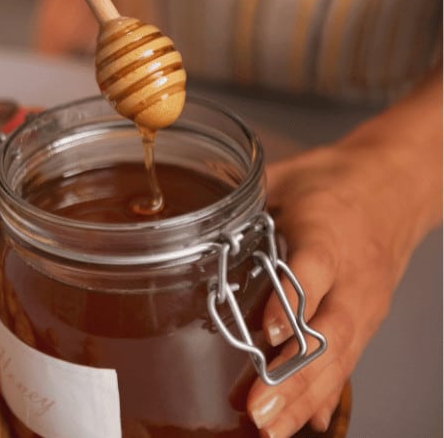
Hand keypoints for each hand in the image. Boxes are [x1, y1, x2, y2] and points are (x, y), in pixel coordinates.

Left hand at [246, 72, 441, 436]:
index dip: (287, 305)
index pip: (310, 274)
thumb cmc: (336, 181)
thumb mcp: (285, 178)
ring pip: (338, 359)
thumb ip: (244, 205)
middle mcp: (350, 278)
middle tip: (258, 411)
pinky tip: (307, 424)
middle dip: (291, 378)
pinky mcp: (368, 319)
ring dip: (305, 398)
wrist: (398, 183)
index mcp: (326, 235)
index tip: (265, 335)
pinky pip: (348, 362)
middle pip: (326, 334)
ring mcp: (363, 304)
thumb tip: (191, 220)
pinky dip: (327, 396)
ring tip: (272, 431)